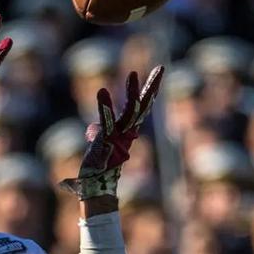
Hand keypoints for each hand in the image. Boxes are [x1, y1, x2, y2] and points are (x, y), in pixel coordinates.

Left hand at [61, 66, 162, 198]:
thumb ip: (99, 131)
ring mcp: (119, 135)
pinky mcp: (107, 139)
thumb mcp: (100, 142)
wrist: (96, 184)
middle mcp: (127, 131)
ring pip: (130, 112)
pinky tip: (102, 91)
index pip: (141, 106)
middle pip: (143, 106)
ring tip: (133, 74)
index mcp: (128, 130)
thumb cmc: (99, 164)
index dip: (150, 89)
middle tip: (161, 69)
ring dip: (131, 92)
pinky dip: (105, 106)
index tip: (159, 71)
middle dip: (152, 87)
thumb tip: (93, 129)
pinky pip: (107, 120)